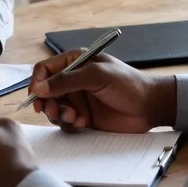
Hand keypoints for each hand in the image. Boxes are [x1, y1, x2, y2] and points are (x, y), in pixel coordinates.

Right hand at [27, 51, 175, 133]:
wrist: (150, 107)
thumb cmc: (127, 84)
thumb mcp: (97, 76)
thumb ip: (67, 80)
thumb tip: (39, 88)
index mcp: (75, 62)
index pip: (45, 69)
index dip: (37, 82)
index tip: (36, 96)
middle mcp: (73, 80)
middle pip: (46, 92)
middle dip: (47, 102)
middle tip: (53, 112)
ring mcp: (78, 100)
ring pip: (54, 108)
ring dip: (59, 114)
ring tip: (74, 117)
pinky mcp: (83, 117)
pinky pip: (65, 122)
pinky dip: (70, 124)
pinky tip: (83, 123)